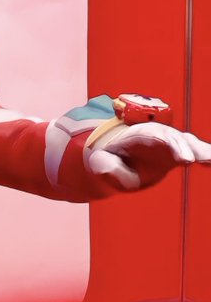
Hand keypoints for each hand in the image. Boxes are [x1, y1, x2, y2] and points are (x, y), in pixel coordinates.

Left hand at [87, 122, 210, 189]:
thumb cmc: (108, 158)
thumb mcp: (102, 162)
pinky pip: (195, 153)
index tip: (185, 160)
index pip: (158, 136)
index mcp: (139, 134)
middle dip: (188, 148)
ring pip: (189, 143)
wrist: (114, 156)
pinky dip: (206, 156)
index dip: (173, 146)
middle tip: (200, 160)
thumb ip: (106, 165)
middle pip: (177, 138)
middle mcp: (157, 135)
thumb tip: (107, 167)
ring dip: (203, 151)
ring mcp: (169, 143)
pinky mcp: (177, 153)